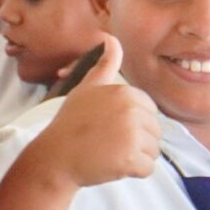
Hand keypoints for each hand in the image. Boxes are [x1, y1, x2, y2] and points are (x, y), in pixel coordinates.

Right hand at [35, 37, 161, 187]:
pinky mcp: (130, 160)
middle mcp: (132, 111)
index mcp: (126, 93)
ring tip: (110, 154)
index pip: (150, 112)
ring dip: (135, 157)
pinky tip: (113, 165)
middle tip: (108, 142)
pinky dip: (133, 172)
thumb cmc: (71, 122)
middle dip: (135, 141)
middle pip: (154, 132)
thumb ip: (105, 65)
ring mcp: (132, 136)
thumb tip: (110, 37)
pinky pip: (147, 169)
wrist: (55, 156)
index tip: (109, 127)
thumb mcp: (87, 88)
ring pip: (153, 151)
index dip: (132, 123)